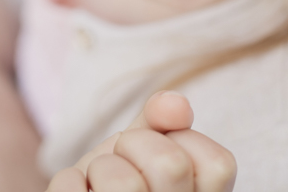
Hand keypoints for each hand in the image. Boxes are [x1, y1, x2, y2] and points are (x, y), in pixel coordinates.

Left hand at [47, 92, 236, 191]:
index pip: (217, 164)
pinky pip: (72, 188)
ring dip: (102, 166)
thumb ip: (162, 119)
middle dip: (136, 144)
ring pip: (124, 184)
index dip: (181, 140)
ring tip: (102, 184)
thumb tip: (176, 104)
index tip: (160, 152)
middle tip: (124, 159)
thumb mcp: (148, 144)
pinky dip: (69, 181)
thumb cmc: (124, 175)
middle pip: (171, 166)